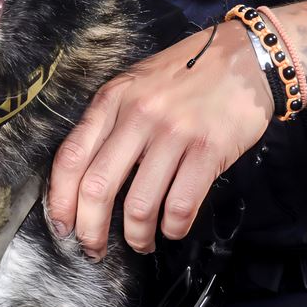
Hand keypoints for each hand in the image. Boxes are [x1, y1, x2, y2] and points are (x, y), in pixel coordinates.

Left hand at [48, 22, 274, 258]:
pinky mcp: (208, 149)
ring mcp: (174, 133)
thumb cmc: (189, 73)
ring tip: (140, 243)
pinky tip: (173, 228)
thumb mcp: (138, 84)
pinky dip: (173, 227)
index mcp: (113, 100)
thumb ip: (112, 121)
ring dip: (136, 236)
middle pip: (97, 187)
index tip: (61, 226)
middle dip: (90, 230)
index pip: (70, 157)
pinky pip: (181, 204)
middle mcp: (138, 116)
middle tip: (94, 250)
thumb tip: (87, 177)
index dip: (60, 200)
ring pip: (139, 204)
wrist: (247, 56)